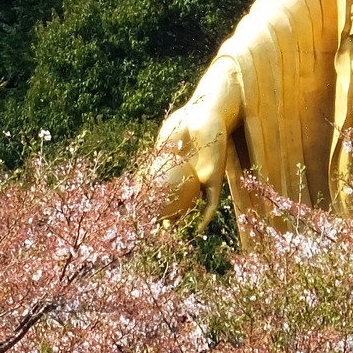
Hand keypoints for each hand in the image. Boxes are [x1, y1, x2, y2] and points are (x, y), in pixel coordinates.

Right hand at [145, 59, 238, 224]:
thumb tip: (136, 179)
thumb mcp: (165, 141)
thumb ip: (153, 158)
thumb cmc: (185, 121)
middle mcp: (189, 177)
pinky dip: (204, 217)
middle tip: (156, 234)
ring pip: (194, 207)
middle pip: (177, 203)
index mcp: (175, 169)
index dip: (153, 206)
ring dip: (185, 223)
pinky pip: (211, 202)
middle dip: (168, 220)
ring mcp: (202, 180)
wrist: (208, 114)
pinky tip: (197, 230)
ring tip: (175, 238)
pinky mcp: (215, 180)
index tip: (141, 218)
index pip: (162, 192)